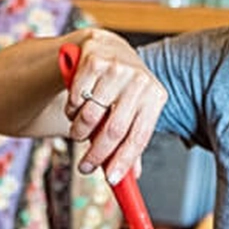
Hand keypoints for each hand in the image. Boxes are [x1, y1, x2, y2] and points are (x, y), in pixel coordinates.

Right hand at [64, 29, 165, 183]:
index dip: (124, 161)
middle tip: (86, 167)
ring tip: (80, 132)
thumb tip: (132, 176)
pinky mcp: (94, 61)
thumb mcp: (135, 110)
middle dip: (97, 155)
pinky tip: (77, 107)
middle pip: (114, 130)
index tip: (112, 180)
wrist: (108, 48)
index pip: (140, 136)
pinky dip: (72, 111)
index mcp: (155, 97)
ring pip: (91, 116)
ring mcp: (117, 70)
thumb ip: (132, 140)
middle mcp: (140, 81)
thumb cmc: (124, 87)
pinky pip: (76, 99)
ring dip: (81, 132)